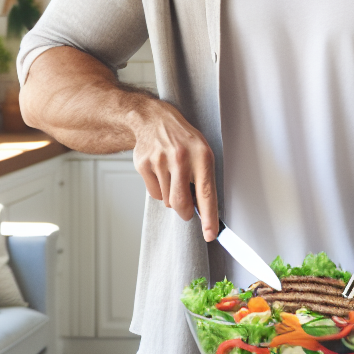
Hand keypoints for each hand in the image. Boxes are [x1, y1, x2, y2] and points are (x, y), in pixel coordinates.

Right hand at [129, 99, 218, 239]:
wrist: (153, 119)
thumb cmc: (182, 138)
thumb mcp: (201, 151)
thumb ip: (203, 178)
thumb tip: (203, 210)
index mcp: (201, 155)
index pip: (206, 193)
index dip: (209, 217)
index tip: (210, 234)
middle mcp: (181, 158)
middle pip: (181, 203)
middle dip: (184, 212)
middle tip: (186, 209)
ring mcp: (160, 161)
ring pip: (167, 200)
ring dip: (170, 196)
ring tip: (172, 175)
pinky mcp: (143, 165)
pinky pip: (153, 193)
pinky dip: (158, 189)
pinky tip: (160, 172)